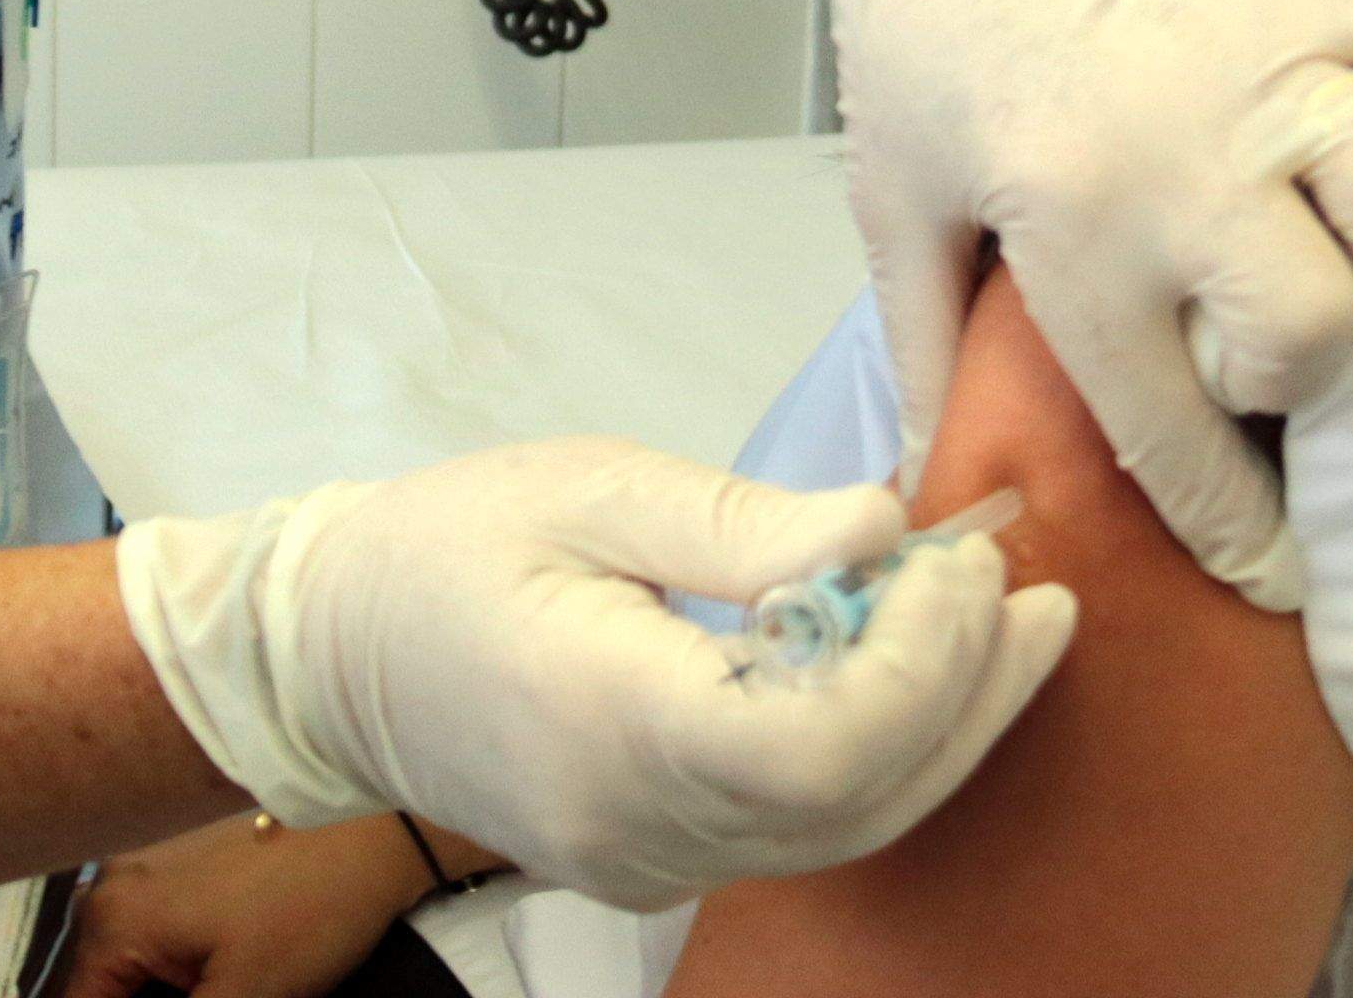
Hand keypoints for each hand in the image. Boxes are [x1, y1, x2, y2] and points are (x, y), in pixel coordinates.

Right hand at [56, 813, 421, 997]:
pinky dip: (176, 968)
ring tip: (226, 985)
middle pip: (100, 989)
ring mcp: (147, 863)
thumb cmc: (313, 906)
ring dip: (159, 991)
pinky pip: (155, 931)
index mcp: (113, 919)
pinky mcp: (181, 858)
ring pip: (131, 963)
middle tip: (219, 993)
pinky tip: (220, 978)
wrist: (379, 823)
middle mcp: (112, 883)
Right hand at [116, 436, 1074, 912]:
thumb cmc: (444, 546)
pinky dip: (883, 754)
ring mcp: (647, 863)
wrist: (327, 655)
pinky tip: (923, 673)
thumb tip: (884, 527)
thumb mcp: (588, 488)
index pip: (817, 747)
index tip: (959, 557)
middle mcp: (636, 824)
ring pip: (847, 830)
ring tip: (1014, 622)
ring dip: (947, 728)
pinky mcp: (657, 864)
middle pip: (856, 802)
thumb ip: (743, 520)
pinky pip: (804, 832)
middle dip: (966, 692)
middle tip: (1026, 583)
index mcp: (609, 721)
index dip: (920, 662)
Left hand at [795, 0, 1352, 611]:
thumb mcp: (894, 206)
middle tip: (1263, 347)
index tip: (1270, 568)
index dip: (1234, 526)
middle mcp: (1186, 157)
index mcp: (1073, 226)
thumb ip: (930, 353)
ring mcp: (1272, 64)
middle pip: (1314, 328)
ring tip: (1351, 266)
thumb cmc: (921, 39)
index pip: (1178, 427)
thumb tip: (939, 494)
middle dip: (1300, 373)